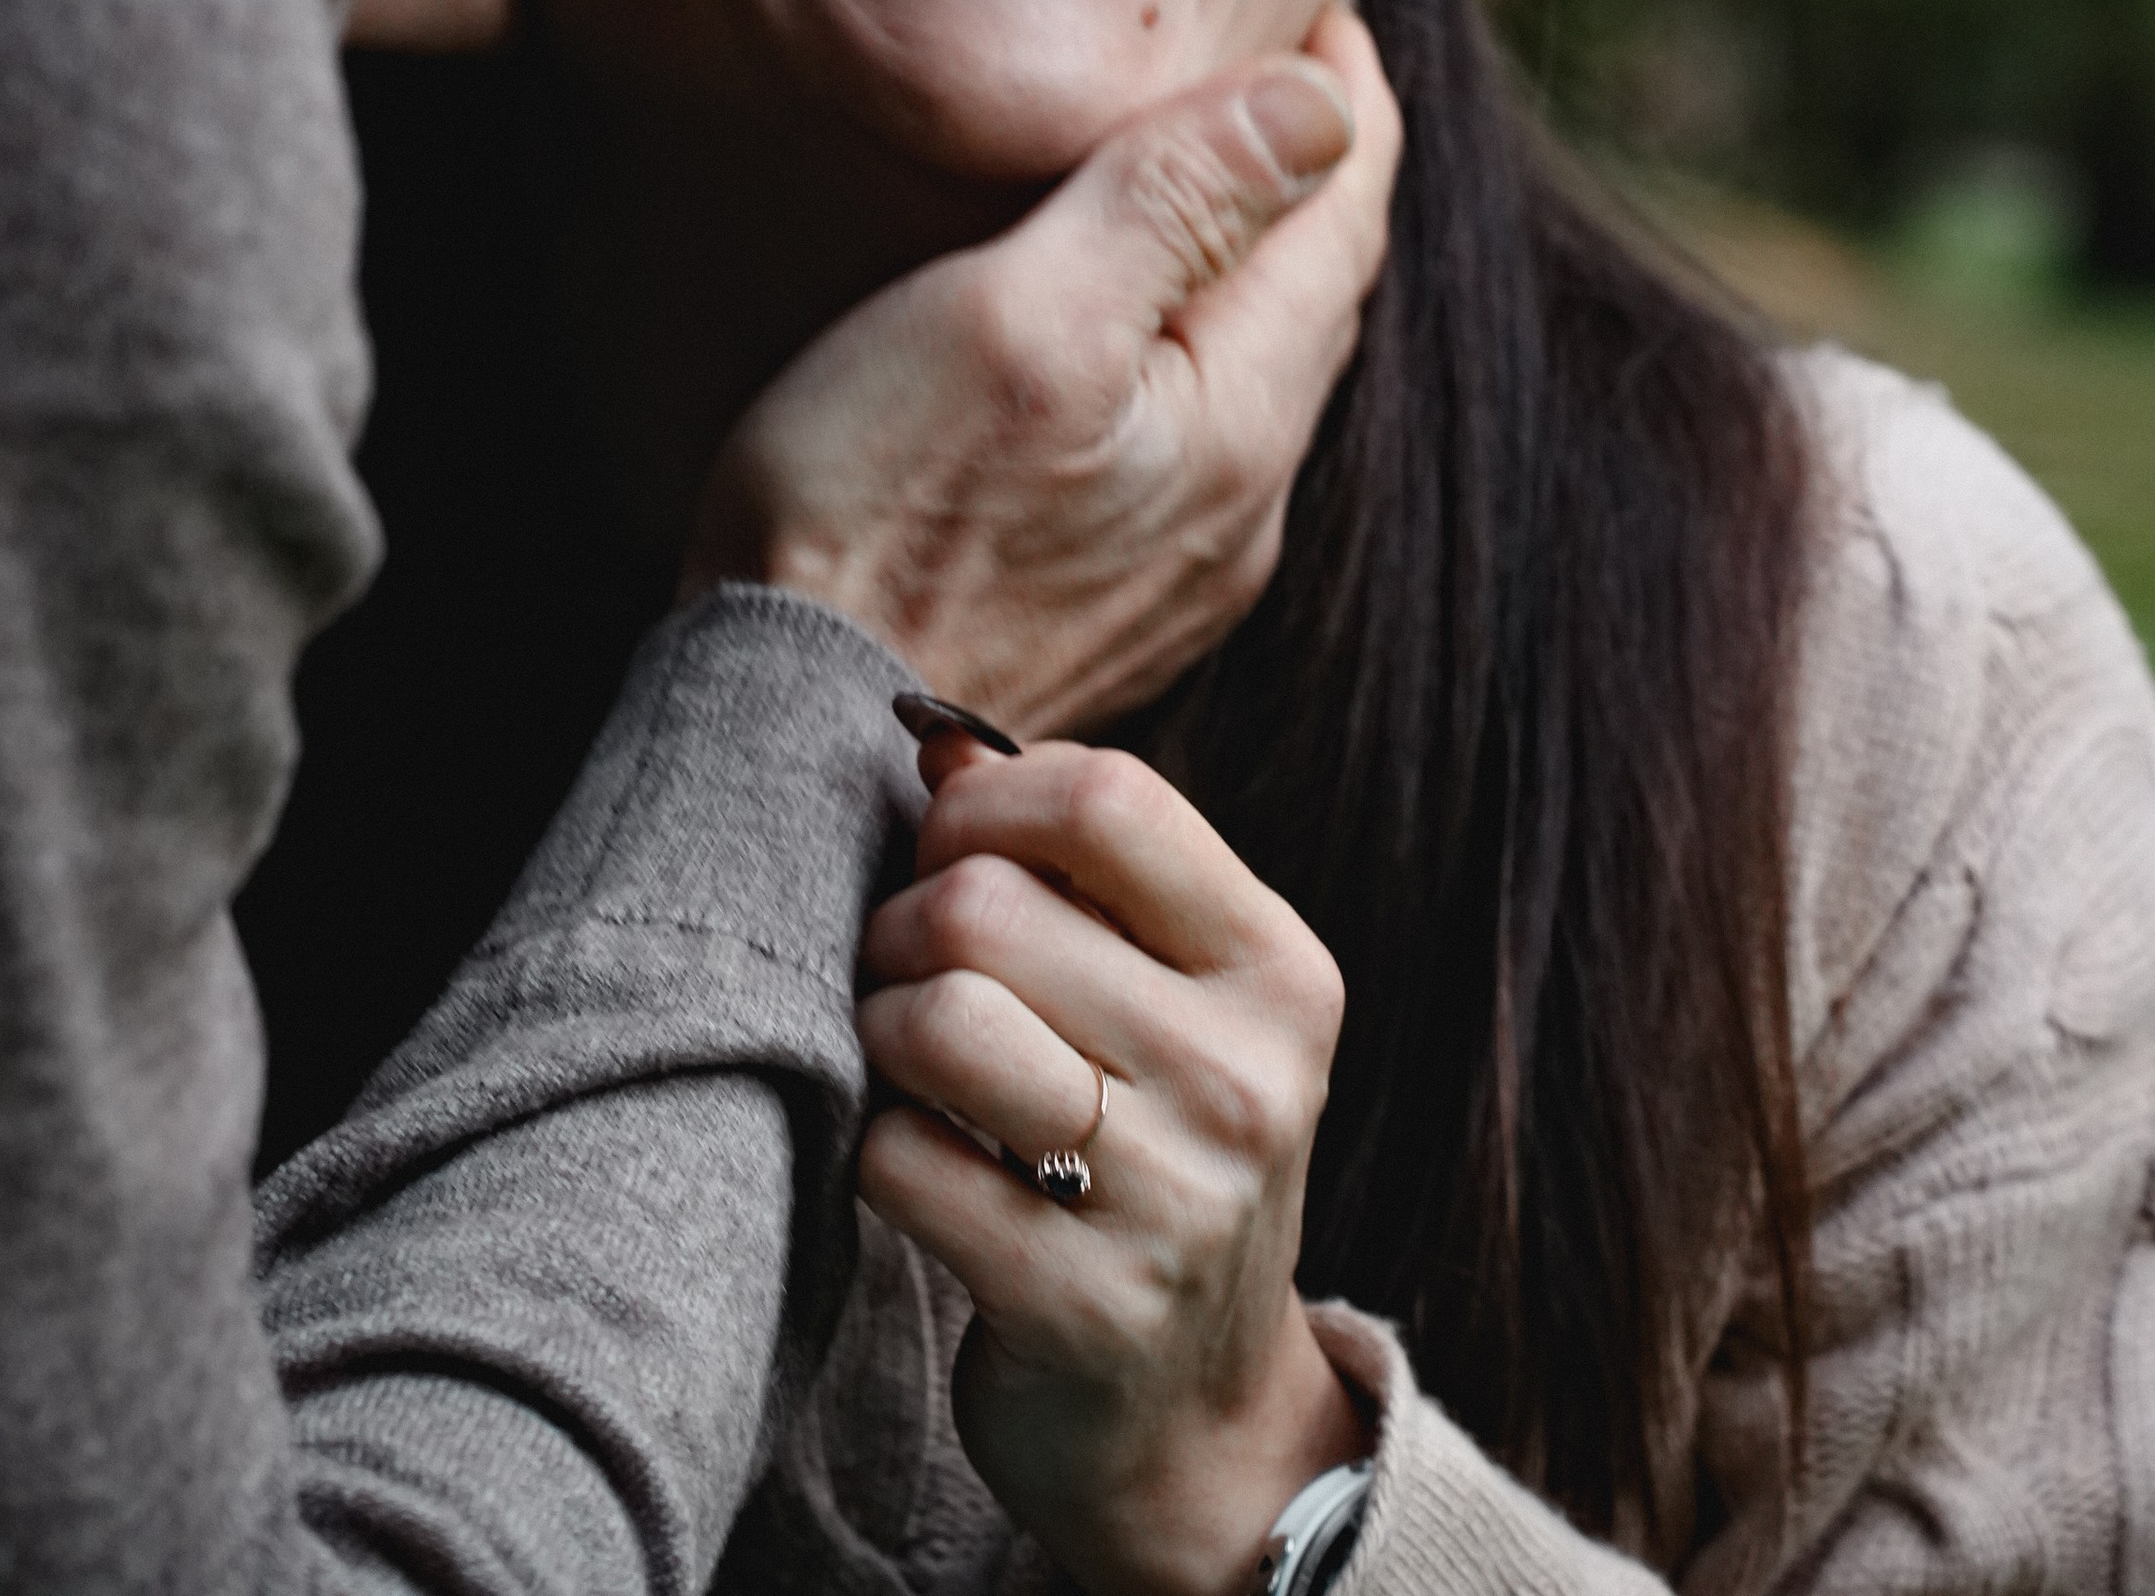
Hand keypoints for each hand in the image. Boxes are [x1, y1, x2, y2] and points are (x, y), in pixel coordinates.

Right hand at [685, 3, 1398, 734]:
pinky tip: (1140, 330)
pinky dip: (1199, 340)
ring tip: (1221, 170)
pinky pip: (1201, 436)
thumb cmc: (873, 511)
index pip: (1344, 215)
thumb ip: (1175, 200)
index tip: (1325, 2)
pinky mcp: (1115, 602)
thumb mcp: (1022, 317)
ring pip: (1261, 368)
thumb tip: (1323, 100)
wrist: (789, 743)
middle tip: (1289, 58)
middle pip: (1316, 291)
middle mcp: (1244, 502)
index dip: (1344, 95)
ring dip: (1258, 257)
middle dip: (1315, 167)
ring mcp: (1184, 565)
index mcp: (1241, 414)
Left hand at [857, 732, 1363, 1595]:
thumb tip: (938, 735)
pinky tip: (921, 1169)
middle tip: (911, 975)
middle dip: (905, 927)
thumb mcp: (1161, 994)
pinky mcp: (1081, 1306)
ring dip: (880, 1031)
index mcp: (1278, 972)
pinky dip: (877, 1149)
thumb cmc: (1154, 1152)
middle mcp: (1245, 1079)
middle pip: (986, 906)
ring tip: (909, 1062)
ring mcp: (1173, 1202)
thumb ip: (1066, 861)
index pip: (1108, 797)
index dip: (986, 800)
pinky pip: (897, 1158)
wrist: (1194, 1419)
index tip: (952, 846)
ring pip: (936, 1021)